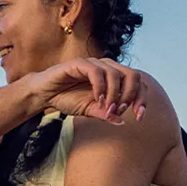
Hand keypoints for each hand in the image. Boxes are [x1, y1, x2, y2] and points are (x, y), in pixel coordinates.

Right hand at [23, 57, 145, 123]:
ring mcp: (94, 63)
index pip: (137, 83)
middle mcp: (107, 67)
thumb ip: (105, 114)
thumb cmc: (67, 98)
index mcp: (114, 77)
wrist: (45, 94)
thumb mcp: (90, 110)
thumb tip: (122, 122)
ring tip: (106, 107)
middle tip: (120, 110)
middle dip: (131, 95)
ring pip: (116, 74)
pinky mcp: (80, 63)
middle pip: (133, 75)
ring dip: (114, 94)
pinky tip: (97, 99)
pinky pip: (97, 72)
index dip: (142, 99)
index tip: (139, 117)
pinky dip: (100, 87)